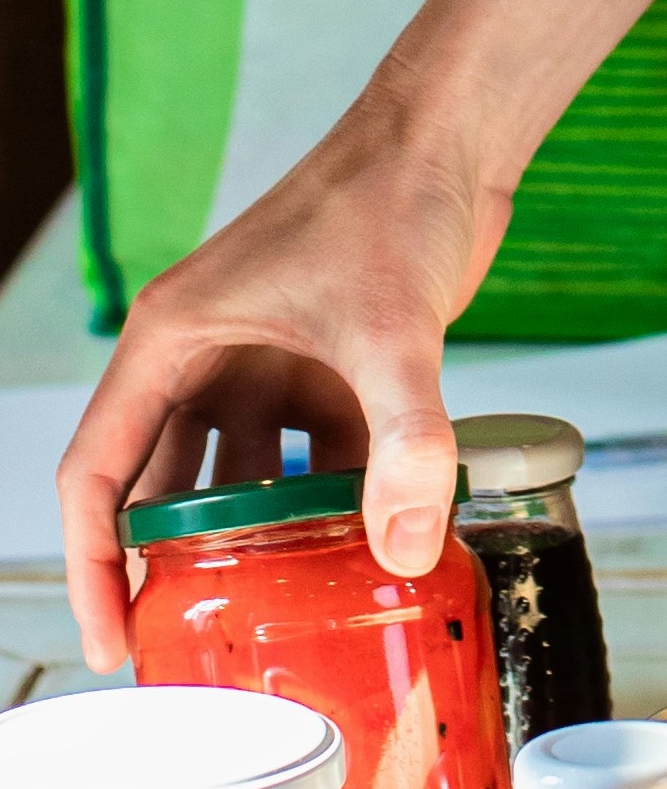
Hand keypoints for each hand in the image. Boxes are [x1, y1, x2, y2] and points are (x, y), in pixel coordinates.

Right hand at [58, 82, 487, 656]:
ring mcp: (263, 361)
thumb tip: (407, 549)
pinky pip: (310, 458)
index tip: (112, 642)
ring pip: (237, 479)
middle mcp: (204, 354)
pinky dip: (329, 505)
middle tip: (190, 652)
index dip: (92, 565)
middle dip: (167, 568)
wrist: (452, 136)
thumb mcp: (390, 332)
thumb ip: (404, 444)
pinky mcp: (324, 365)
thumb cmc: (388, 200)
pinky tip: (364, 554)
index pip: (97, 473)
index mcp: (172, 341)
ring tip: (275, 620)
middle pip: (160, 485)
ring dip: (254, 541)